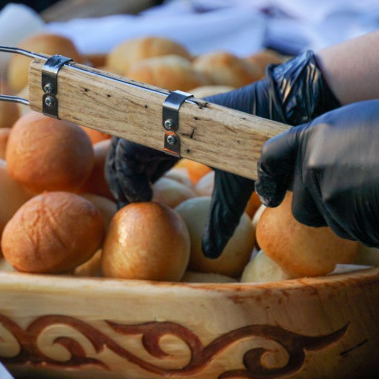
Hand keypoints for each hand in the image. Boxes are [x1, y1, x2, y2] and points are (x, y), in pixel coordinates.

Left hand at [105, 51, 340, 258]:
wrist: (261, 123)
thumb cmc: (248, 155)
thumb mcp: (230, 195)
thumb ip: (218, 223)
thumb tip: (212, 255)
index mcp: (172, 143)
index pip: (137, 161)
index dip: (132, 184)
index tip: (142, 207)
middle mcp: (160, 133)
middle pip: (121, 155)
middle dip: (120, 183)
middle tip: (129, 209)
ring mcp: (156, 126)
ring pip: (118, 150)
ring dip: (119, 179)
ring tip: (136, 202)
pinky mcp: (155, 124)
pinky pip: (126, 146)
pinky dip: (125, 171)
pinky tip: (142, 194)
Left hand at [256, 99, 378, 260]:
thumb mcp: (356, 122)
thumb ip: (327, 143)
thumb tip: (312, 161)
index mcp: (311, 137)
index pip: (271, 157)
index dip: (268, 177)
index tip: (269, 192)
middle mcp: (312, 169)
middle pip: (300, 204)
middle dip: (317, 205)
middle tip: (350, 190)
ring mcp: (330, 200)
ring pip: (328, 221)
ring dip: (347, 214)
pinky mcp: (352, 225)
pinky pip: (355, 231)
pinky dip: (369, 224)